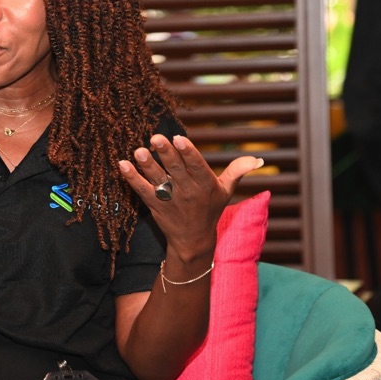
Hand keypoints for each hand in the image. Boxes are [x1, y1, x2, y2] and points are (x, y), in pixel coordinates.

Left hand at [118, 134, 262, 260]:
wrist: (193, 241)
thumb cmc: (209, 210)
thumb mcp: (226, 191)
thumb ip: (237, 172)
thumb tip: (258, 159)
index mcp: (205, 185)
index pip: (196, 167)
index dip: (188, 153)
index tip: (180, 138)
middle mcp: (187, 192)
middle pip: (176, 170)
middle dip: (166, 154)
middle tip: (155, 138)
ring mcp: (169, 199)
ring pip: (158, 180)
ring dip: (147, 166)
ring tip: (139, 151)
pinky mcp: (154, 205)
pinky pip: (142, 190)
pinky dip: (132, 178)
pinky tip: (122, 165)